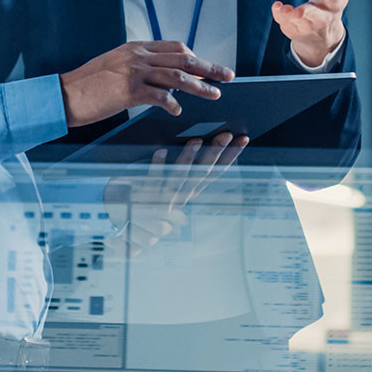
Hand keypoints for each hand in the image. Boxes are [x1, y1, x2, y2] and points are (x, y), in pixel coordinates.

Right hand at [60, 41, 233, 128]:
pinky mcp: (128, 91)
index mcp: (135, 48)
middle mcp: (137, 56)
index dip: (196, 57)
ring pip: (177, 75)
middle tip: (227, 76)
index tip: (209, 67)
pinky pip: (160, 96)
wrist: (63, 95)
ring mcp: (133, 72)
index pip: (175, 47)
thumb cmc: (88, 86)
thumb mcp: (115, 67)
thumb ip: (139, 68)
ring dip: (200, 85)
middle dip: (209, 67)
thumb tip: (163, 79)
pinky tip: (178, 110)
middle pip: (183, 58)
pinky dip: (173, 103)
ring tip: (215, 94)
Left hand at [106, 133, 247, 257]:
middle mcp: (180, 197)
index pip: (214, 173)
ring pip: (180, 177)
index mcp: (188, 194)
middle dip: (215, 154)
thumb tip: (198, 147)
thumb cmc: (150, 209)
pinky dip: (156, 166)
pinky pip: (151, 181)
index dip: (229, 157)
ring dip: (188, 159)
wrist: (128, 236)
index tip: (243, 140)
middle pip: (202, 174)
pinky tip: (160, 151)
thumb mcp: (171, 193)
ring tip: (196, 140)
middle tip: (226, 135)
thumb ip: (183, 174)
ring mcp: (163, 198)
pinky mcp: (145, 198)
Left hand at [272, 0, 364, 68]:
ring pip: (300, 23)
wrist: (323, 33)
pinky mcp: (295, 30)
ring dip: (291, 17)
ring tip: (286, 10)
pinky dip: (281, 16)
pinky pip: (286, 25)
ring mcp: (308, 26)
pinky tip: (277, 7)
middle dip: (309, 13)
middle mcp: (322, 18)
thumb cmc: (331, 1)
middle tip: (299, 11)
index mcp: (335, 4)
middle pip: (317, 17)